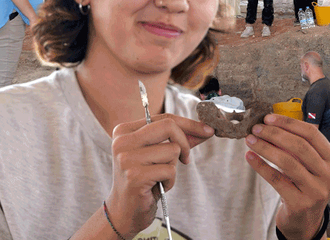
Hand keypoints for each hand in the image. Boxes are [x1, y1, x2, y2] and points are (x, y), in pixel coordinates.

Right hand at [106, 114, 214, 236]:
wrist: (124, 211)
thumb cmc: (143, 181)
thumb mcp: (158, 155)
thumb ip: (178, 140)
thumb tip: (205, 130)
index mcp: (125, 131)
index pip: (164, 118)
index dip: (189, 124)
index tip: (207, 130)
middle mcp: (122, 141)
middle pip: (168, 127)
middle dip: (185, 142)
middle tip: (185, 159)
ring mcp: (126, 158)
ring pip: (172, 150)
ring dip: (173, 167)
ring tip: (160, 177)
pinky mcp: (134, 176)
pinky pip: (170, 170)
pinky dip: (170, 181)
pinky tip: (158, 187)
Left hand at [245, 114, 329, 239]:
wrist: (305, 220)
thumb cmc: (304, 186)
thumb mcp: (308, 165)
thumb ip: (296, 146)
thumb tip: (270, 125)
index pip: (312, 134)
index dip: (289, 123)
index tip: (269, 118)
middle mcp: (329, 176)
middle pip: (299, 146)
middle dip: (274, 134)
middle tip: (256, 128)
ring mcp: (317, 191)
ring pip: (287, 162)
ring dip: (265, 147)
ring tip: (250, 140)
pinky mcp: (301, 203)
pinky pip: (277, 179)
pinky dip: (261, 166)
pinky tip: (249, 157)